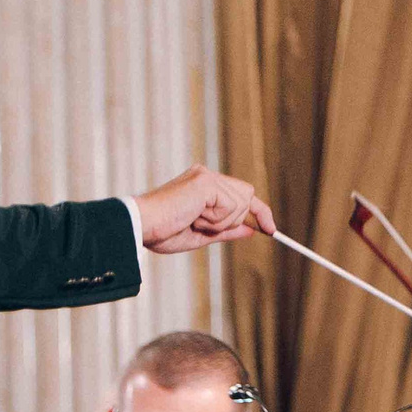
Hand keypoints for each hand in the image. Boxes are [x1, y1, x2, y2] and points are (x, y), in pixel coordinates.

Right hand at [134, 166, 274, 254]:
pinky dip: (217, 220)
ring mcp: (206, 177)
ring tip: (193, 222)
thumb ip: (226, 230)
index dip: (259, 211)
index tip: (271, 230)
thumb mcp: (201, 235)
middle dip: (237, 218)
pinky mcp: (206, 182)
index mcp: (201, 186)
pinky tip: (194, 218)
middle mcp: (205, 176)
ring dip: (221, 223)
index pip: (241, 194)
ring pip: (240, 203)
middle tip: (206, 227)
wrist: (139, 226)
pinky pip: (231, 205)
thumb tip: (252, 229)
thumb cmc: (160, 232)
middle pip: (247, 195)